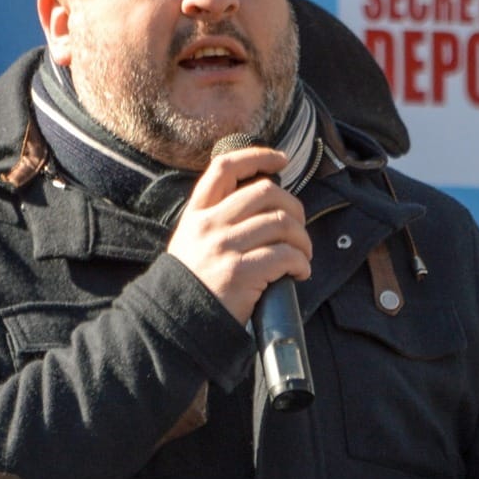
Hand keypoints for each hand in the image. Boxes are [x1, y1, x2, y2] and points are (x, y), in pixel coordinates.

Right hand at [167, 146, 312, 324]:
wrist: (175, 323)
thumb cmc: (194, 282)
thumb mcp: (192, 240)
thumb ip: (217, 218)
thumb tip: (263, 200)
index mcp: (197, 213)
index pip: (225, 168)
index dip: (257, 156)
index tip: (281, 160)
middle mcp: (209, 225)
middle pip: (265, 192)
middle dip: (294, 207)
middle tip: (298, 226)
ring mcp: (224, 247)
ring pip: (282, 223)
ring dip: (302, 239)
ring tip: (302, 254)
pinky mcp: (240, 273)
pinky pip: (285, 255)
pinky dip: (300, 263)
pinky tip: (299, 273)